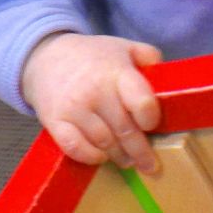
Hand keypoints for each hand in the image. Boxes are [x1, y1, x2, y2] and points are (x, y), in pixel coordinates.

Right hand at [21, 33, 161, 172]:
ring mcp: (74, 108)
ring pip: (104, 143)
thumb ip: (148, 57)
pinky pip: (76, 148)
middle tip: (150, 165)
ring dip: (119, 156)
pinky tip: (100, 156)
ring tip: (128, 160)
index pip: (142, 103)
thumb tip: (168, 79)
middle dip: (141, 152)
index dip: (151, 118)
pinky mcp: (55, 121)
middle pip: (125, 130)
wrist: (45, 57)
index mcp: (115, 72)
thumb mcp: (122, 47)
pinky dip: (91, 157)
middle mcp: (95, 90)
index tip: (152, 125)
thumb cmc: (91, 57)